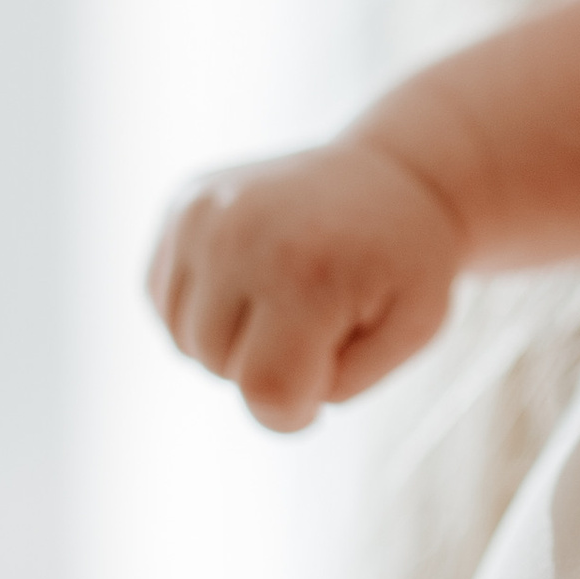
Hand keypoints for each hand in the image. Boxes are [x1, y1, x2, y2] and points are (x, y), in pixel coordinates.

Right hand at [146, 138, 465, 429]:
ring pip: (185, 339)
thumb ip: (341, 384)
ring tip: (287, 294)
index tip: (327, 374)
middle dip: (270, 364)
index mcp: (307, 270)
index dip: (296, 406)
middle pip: (220, 367)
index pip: (265, 391)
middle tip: (318, 317)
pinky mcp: (183, 204)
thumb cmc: (407, 259)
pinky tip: (253, 275)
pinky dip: (204, 308)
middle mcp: (242, 234)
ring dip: (232, 339)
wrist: (394, 171)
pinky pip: (165, 301)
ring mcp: (205, 213)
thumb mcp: (414, 329)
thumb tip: (267, 401)